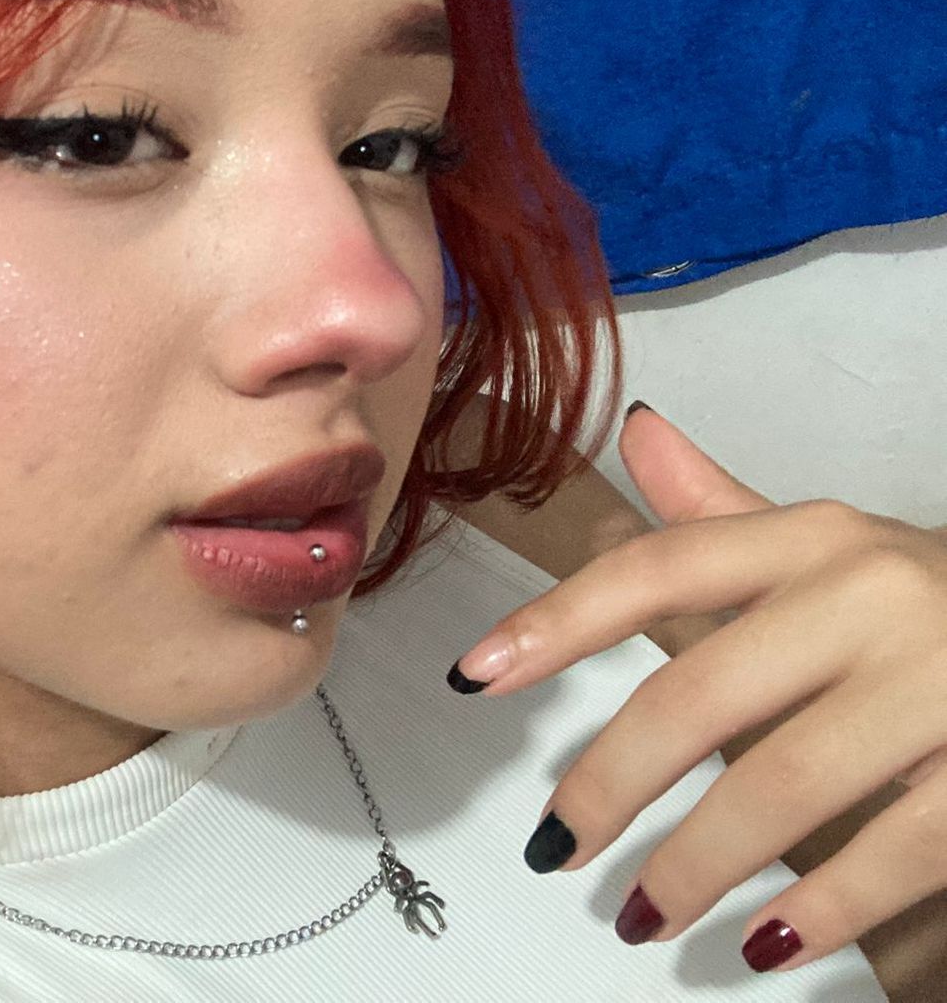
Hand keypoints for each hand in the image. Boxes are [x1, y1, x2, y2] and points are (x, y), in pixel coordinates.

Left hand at [447, 402, 946, 974]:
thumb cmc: (927, 594)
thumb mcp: (831, 542)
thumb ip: (725, 509)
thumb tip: (638, 432)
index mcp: (813, 539)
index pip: (659, 570)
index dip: (559, 620)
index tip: (475, 675)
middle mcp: (867, 597)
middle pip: (698, 694)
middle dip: (610, 782)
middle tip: (556, 847)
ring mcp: (938, 682)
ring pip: (782, 783)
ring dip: (696, 863)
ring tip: (639, 913)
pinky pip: (897, 849)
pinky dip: (823, 907)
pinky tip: (762, 942)